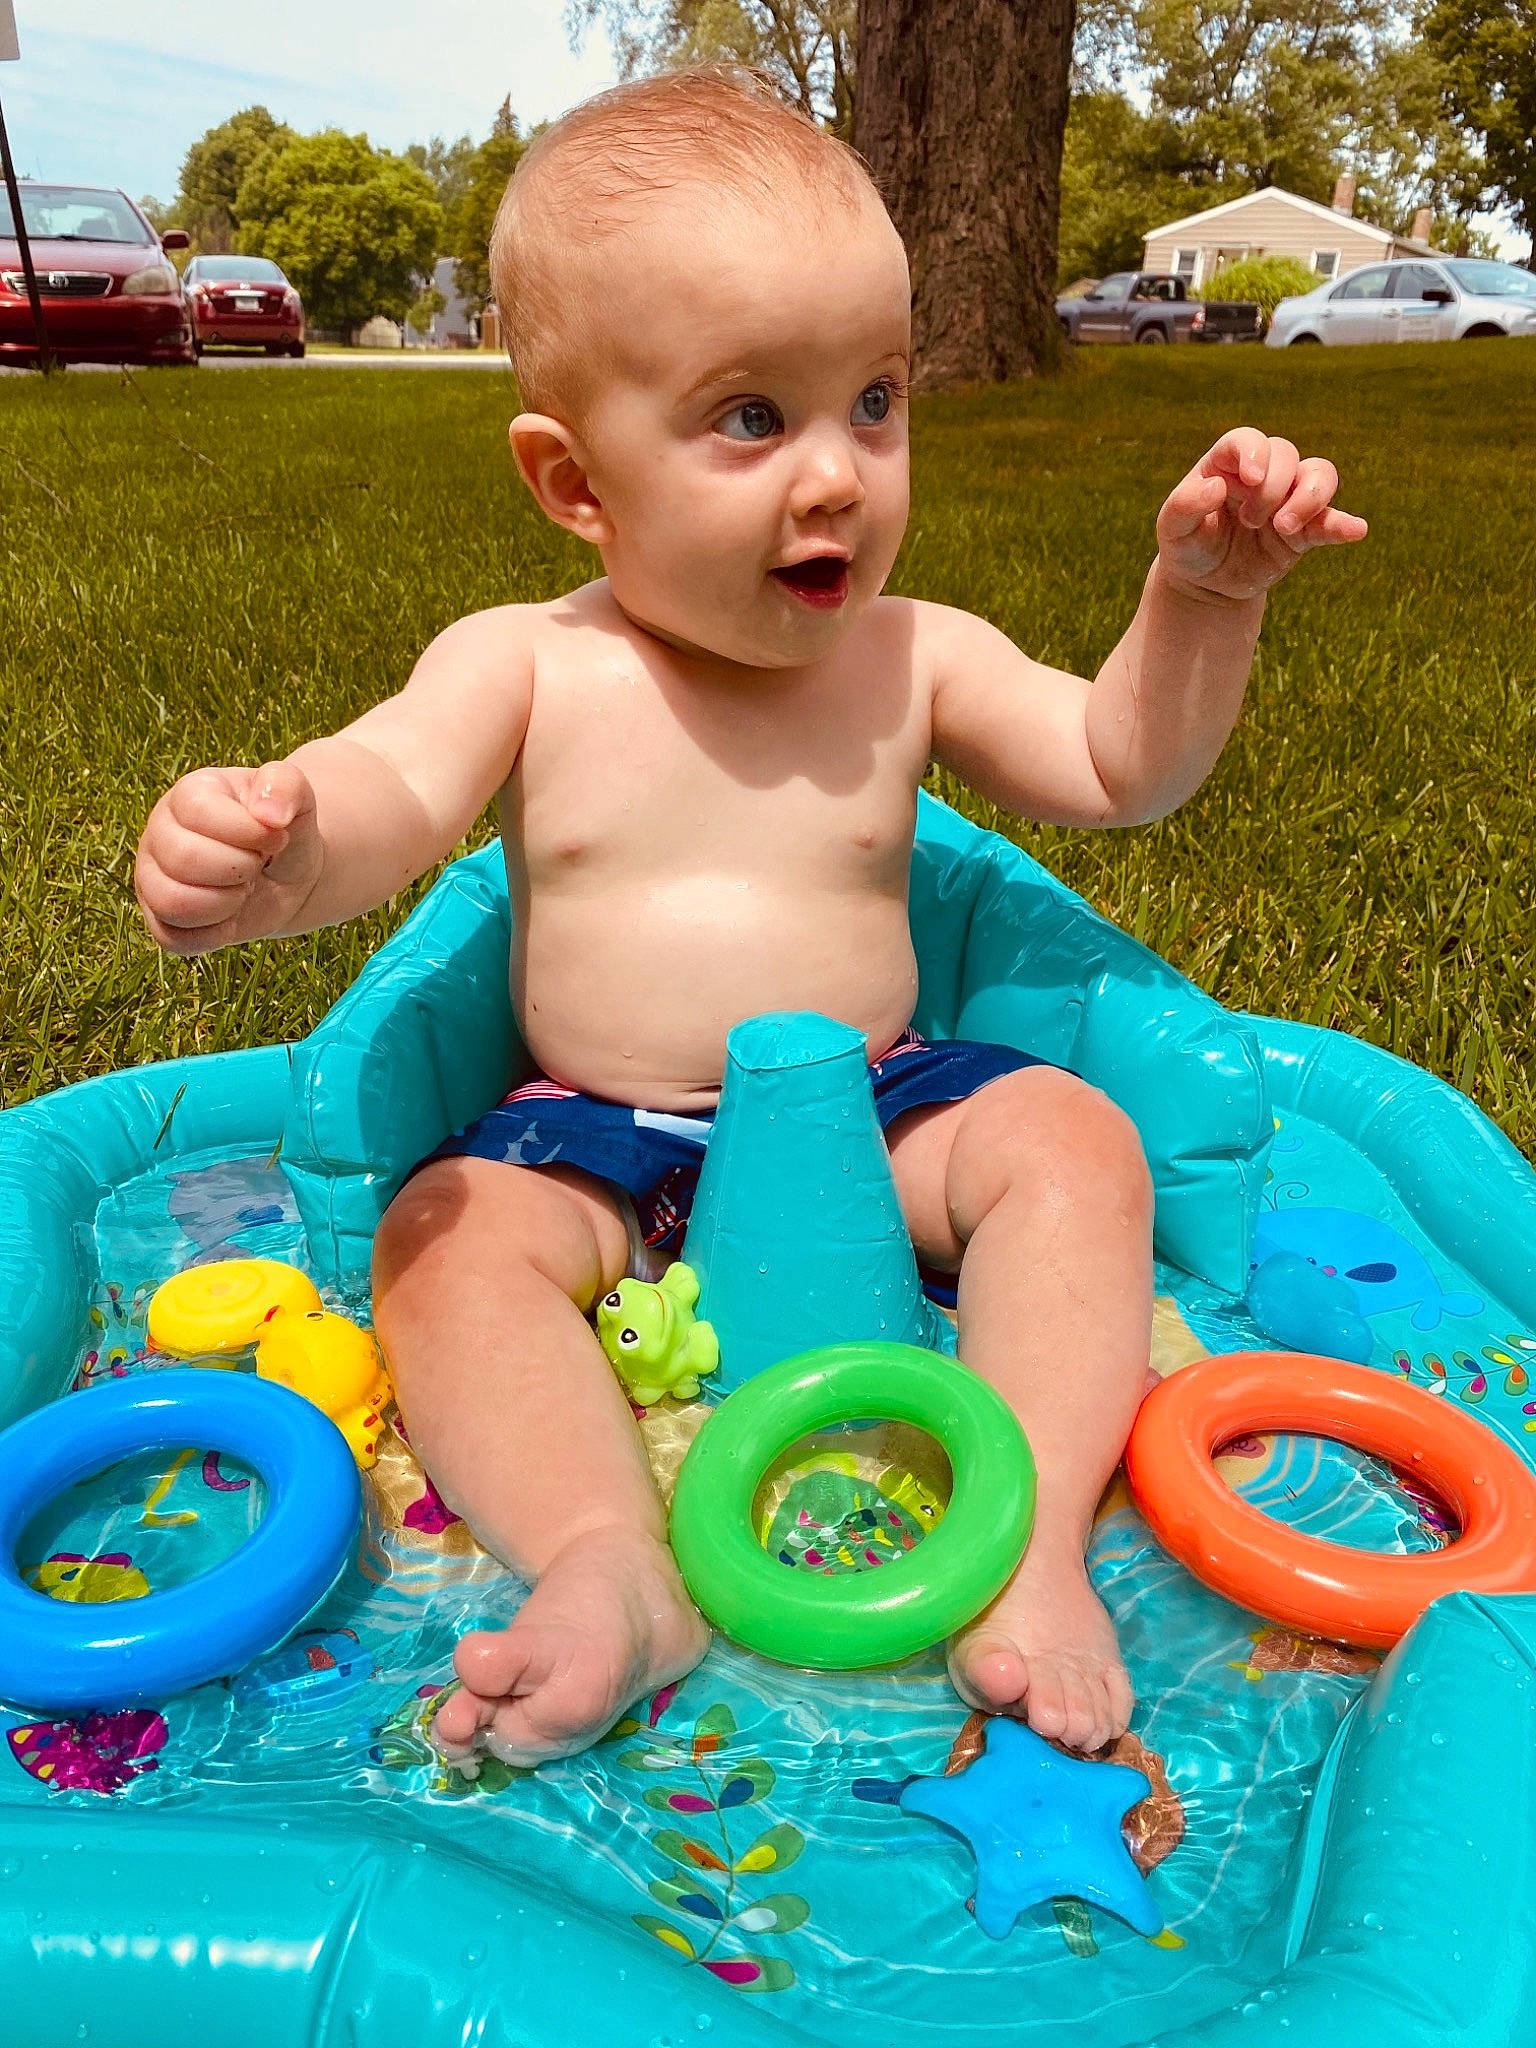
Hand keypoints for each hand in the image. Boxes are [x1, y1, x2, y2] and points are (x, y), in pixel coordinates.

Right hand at [135, 759, 321, 954]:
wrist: (285, 875)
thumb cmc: (284, 831)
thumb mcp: (297, 798)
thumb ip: (286, 785)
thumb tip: (269, 815)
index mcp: (188, 796)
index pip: (202, 813)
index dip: (250, 833)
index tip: (276, 836)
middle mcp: (159, 834)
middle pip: (185, 859)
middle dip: (240, 869)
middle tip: (257, 865)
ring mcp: (152, 878)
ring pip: (173, 902)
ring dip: (226, 903)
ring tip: (242, 889)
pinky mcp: (159, 919)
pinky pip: (175, 939)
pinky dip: (215, 935)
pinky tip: (231, 916)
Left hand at [1156, 427, 1367, 602]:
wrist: (1206, 585)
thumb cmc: (1187, 547)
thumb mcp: (1172, 530)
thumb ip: (1185, 506)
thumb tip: (1215, 487)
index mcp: (1228, 465)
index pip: (1248, 440)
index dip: (1255, 453)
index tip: (1251, 480)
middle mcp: (1263, 474)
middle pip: (1286, 455)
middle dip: (1272, 488)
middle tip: (1250, 521)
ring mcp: (1287, 499)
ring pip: (1318, 475)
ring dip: (1308, 497)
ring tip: (1284, 528)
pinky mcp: (1304, 530)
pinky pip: (1329, 520)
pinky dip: (1343, 524)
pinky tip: (1355, 530)